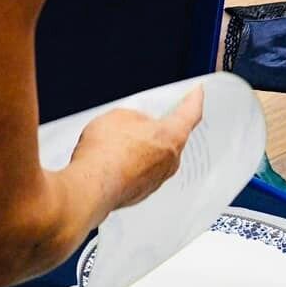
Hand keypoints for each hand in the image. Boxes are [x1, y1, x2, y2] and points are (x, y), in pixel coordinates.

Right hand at [70, 86, 202, 211]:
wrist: (89, 188)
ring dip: (142, 150)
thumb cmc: (106, 153)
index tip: (197, 92)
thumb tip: (136, 124)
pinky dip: (130, 167)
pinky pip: (140, 174)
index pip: (191, 112)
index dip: (194, 99)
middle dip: (159, 128)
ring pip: (155, 158)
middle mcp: (171, 160)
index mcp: (173, 135)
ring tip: (118, 143)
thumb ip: (136, 117)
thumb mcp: (119, 116)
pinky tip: (112, 162)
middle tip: (143, 120)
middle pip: (172, 138)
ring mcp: (156, 180)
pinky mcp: (140, 194)